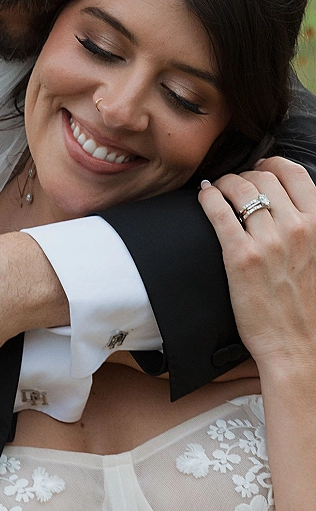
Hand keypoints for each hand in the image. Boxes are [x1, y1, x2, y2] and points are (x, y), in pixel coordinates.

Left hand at [199, 157, 315, 373]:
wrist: (296, 345)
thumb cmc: (305, 306)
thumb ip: (307, 227)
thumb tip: (286, 204)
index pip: (294, 173)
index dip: (272, 164)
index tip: (259, 168)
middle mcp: (297, 228)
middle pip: (263, 177)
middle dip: (244, 175)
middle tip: (232, 184)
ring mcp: (268, 241)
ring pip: (239, 189)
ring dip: (223, 184)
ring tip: (216, 190)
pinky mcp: (240, 257)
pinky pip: (218, 212)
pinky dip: (208, 198)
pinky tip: (204, 197)